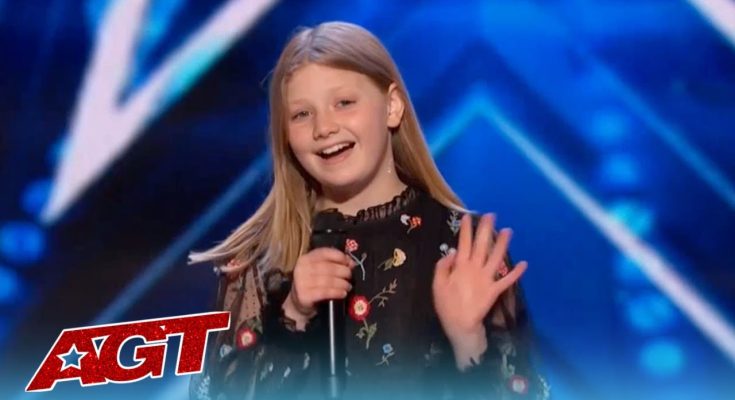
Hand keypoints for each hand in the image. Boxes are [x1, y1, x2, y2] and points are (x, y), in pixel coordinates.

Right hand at [283, 247, 353, 324]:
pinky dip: (336, 292)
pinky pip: (325, 292)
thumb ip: (333, 264)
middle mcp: (302, 269)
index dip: (339, 256)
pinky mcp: (304, 295)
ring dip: (342, 283)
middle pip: (328, 267)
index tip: (349, 262)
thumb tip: (351, 263)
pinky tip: (343, 293)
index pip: (324, 253)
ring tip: (348, 286)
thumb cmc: (312, 284)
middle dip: (343, 271)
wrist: (298, 302)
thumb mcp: (319, 271)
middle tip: (350, 276)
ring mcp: (302, 282)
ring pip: (328, 280)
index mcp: (306, 259)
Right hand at [433, 213, 527, 344]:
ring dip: (503, 243)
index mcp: (460, 266)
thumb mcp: (437, 284)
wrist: (460, 324)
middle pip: (481, 245)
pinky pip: (507, 280)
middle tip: (491, 215)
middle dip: (486, 229)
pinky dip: (516, 272)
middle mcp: (475, 268)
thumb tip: (451, 251)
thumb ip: (443, 267)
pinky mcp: (495, 290)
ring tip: (508, 230)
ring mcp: (487, 278)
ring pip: (496, 257)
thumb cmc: (446, 305)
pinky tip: (524, 264)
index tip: (469, 216)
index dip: (466, 229)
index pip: (463, 243)